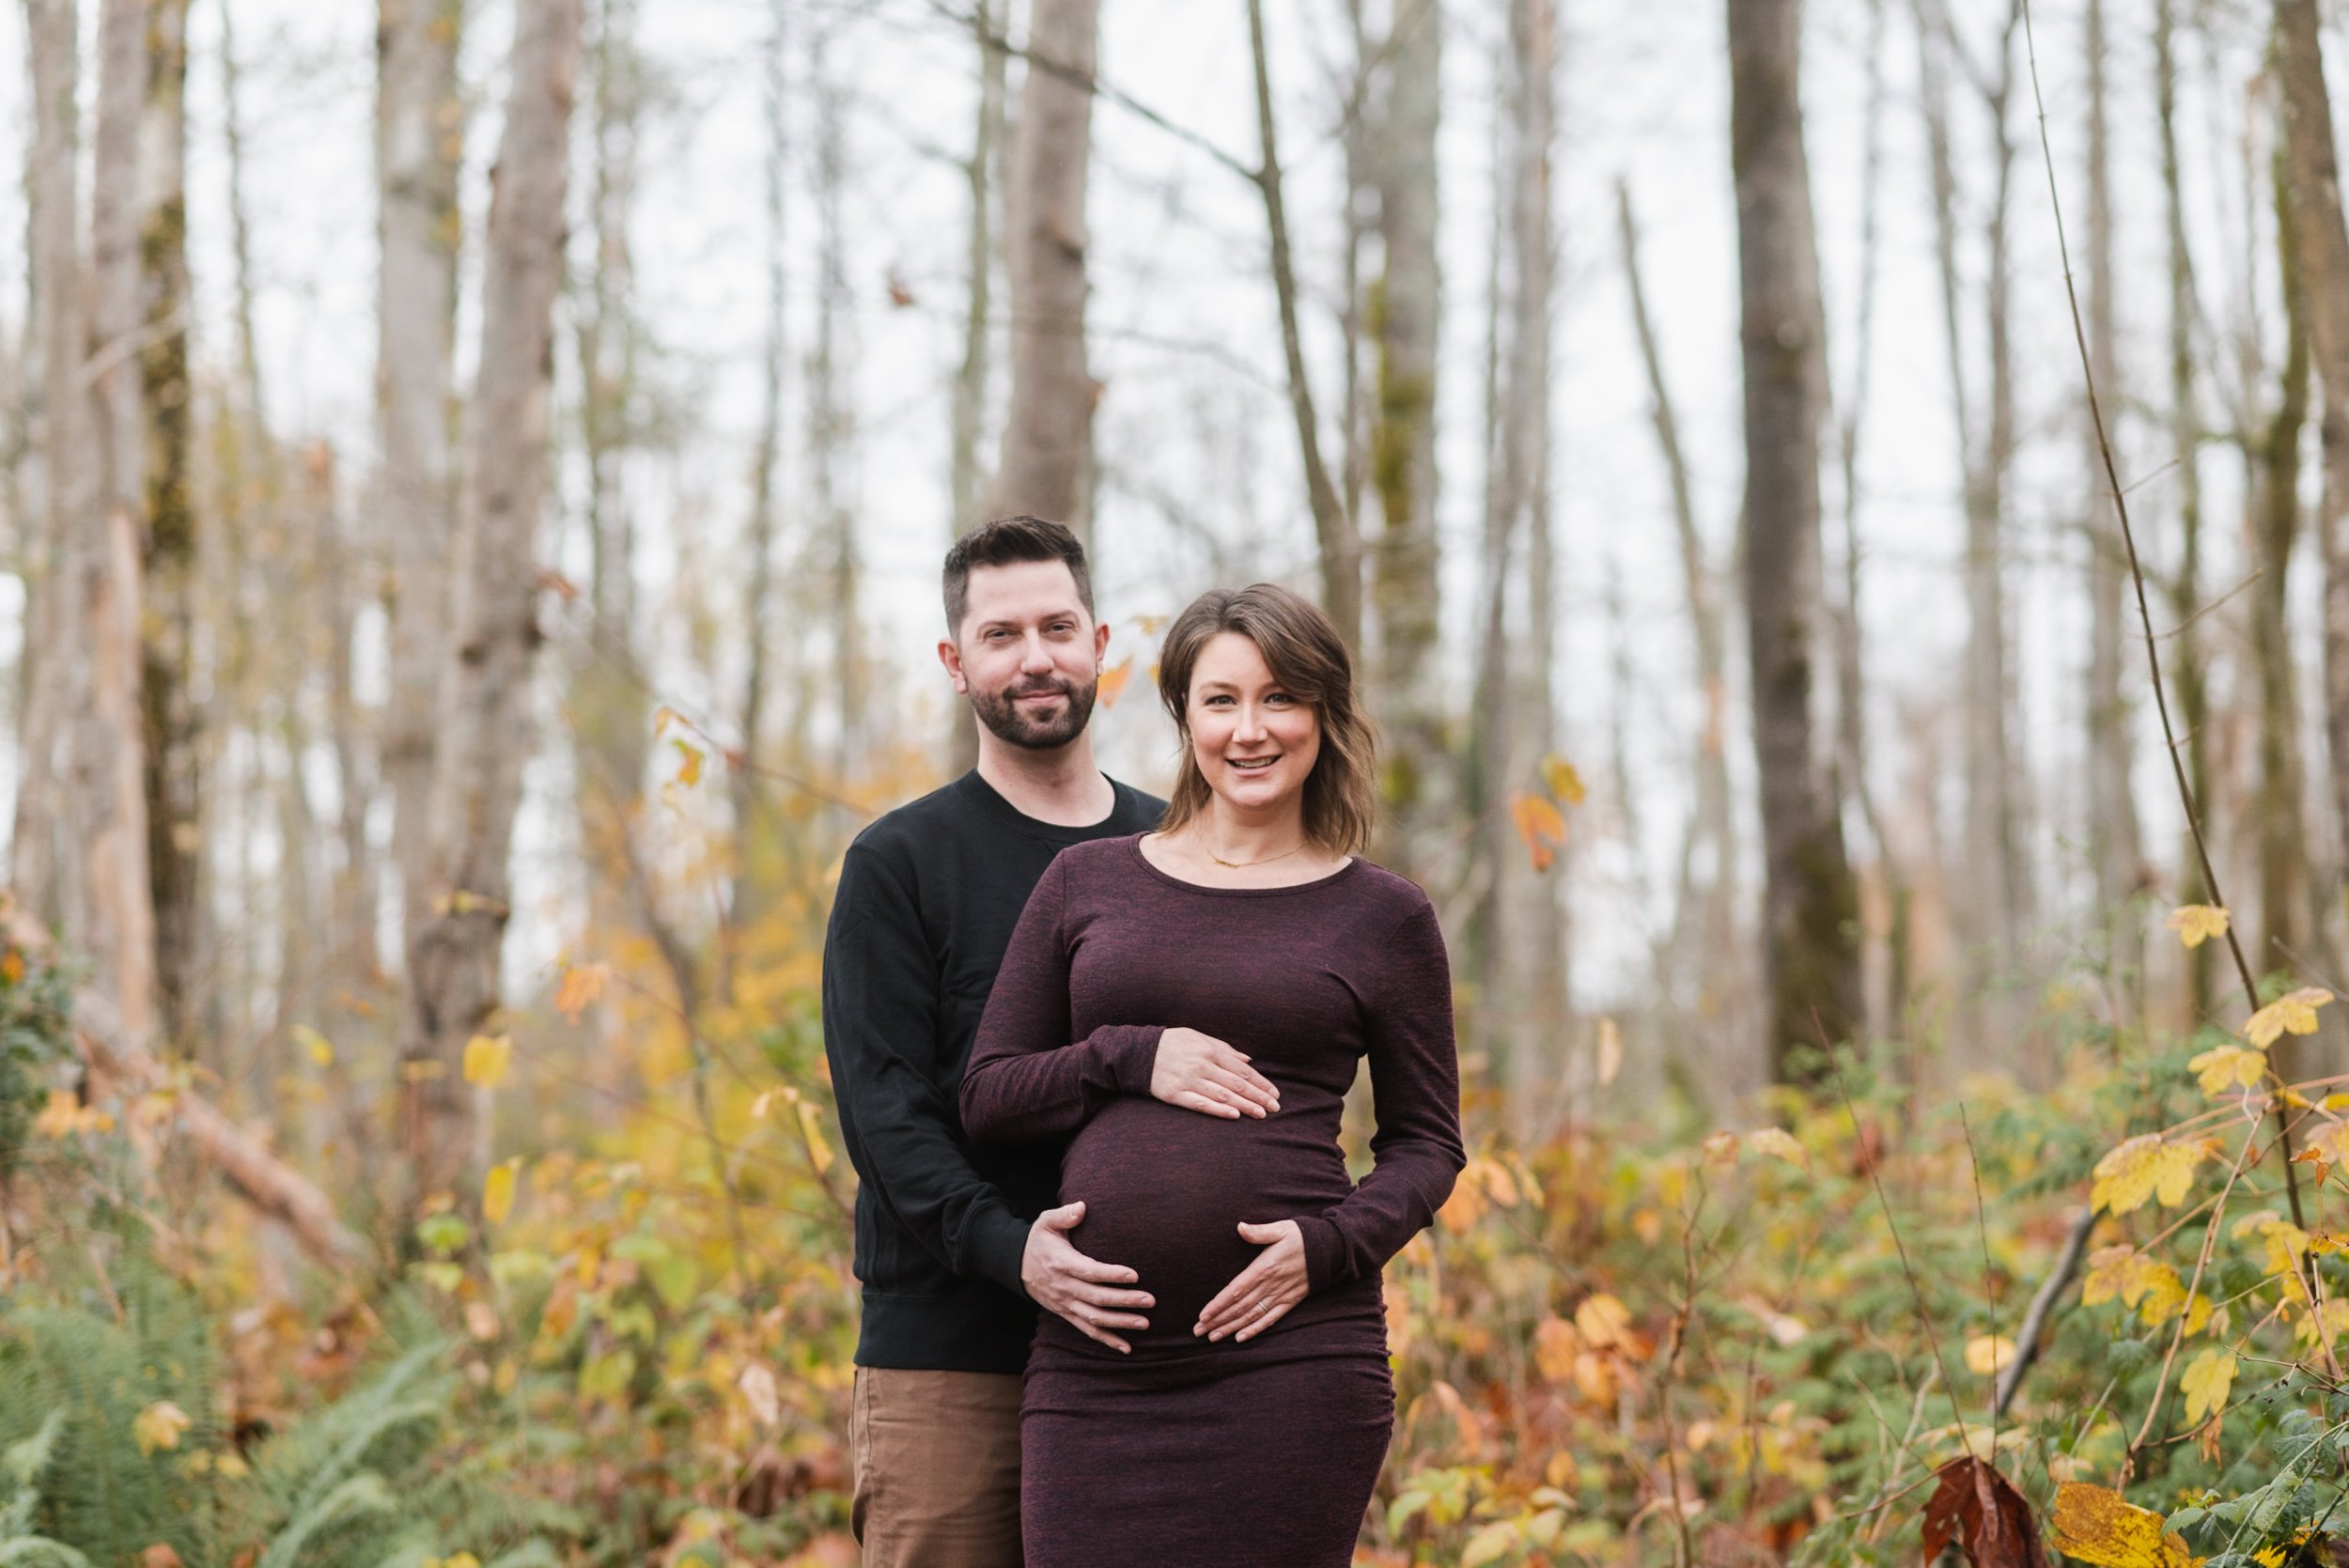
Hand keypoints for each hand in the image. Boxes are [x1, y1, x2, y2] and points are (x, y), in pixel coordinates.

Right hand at [1022, 1200, 1152, 1353]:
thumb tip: (1083, 1206)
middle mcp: (1063, 1287)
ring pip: (1094, 1318)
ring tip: (1145, 1322)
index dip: (1111, 1275)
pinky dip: (1107, 1340)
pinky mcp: (1066, 1313)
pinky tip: (1127, 1347)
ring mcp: (1065, 1303)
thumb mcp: (1046, 1222)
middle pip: (1097, 1298)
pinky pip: (1087, 1330)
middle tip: (1150, 1300)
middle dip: (1125, 1301)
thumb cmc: (1038, 1240)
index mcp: (1061, 1263)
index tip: (1134, 1275)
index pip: (1089, 1271)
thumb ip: (1064, 1214)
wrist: (1016, 1265)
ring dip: (1120, 1322)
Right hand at [1150, 1027, 1280, 1119]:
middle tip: (1275, 1108)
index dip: (1260, 1082)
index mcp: (1209, 1050)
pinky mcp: (1176, 1094)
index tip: (1274, 1093)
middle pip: (1236, 1084)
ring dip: (1245, 1105)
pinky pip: (1201, 1104)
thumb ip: (1224, 1048)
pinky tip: (1234, 1115)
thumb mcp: (1198, 1037)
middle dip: (1258, 1096)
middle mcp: (1201, 1065)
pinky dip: (1219, 1110)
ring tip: (1261, 1114)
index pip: (1241, 1070)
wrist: (1138, 1052)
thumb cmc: (1172, 1043)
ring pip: (1223, 1096)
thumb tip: (1248, 1061)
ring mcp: (1188, 1080)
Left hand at [1194, 1220, 1306, 1342]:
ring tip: (1213, 1337)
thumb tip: (1240, 1227)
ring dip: (1231, 1328)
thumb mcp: (1281, 1229)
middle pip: (1239, 1307)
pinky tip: (1240, 1338)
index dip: (1218, 1304)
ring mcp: (1281, 1296)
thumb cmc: (1302, 1236)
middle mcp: (1271, 1285)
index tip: (1202, 1315)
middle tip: (1198, 1331)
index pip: (1235, 1290)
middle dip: (1217, 1320)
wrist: (1332, 1250)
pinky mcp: (1290, 1302)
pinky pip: (1270, 1319)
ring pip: (1251, 1316)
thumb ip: (1259, 1232)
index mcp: (1264, 1267)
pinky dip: (1255, 1330)